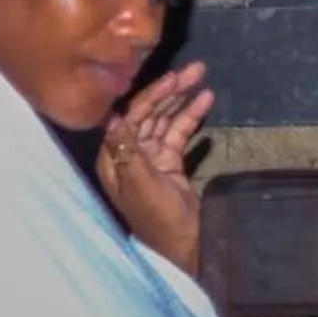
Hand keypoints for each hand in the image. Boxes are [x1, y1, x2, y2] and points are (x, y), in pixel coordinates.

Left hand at [97, 60, 213, 273]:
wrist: (186, 245)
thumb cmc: (159, 218)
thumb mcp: (141, 183)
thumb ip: (127, 150)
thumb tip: (111, 116)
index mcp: (113, 160)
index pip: (129, 117)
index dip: (150, 96)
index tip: (172, 78)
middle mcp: (128, 155)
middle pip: (147, 114)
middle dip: (170, 92)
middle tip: (195, 70)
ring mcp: (150, 159)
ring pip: (164, 120)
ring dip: (183, 100)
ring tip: (203, 79)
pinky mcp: (169, 164)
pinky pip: (179, 133)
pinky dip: (191, 117)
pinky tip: (206, 100)